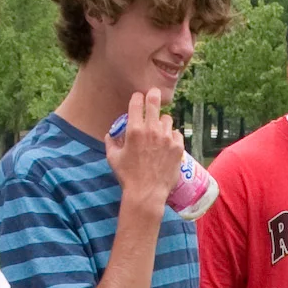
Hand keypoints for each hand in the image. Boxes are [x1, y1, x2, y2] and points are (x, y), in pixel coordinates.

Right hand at [105, 90, 183, 216]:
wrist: (146, 194)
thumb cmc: (127, 177)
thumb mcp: (113, 158)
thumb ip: (110, 143)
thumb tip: (110, 134)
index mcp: (134, 130)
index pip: (137, 102)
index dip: (137, 98)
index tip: (138, 98)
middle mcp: (151, 130)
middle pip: (154, 101)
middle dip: (153, 95)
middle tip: (154, 93)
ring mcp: (166, 138)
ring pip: (167, 119)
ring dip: (162, 122)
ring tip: (159, 131)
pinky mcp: (178, 147)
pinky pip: (177, 133)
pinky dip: (172, 136)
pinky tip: (168, 144)